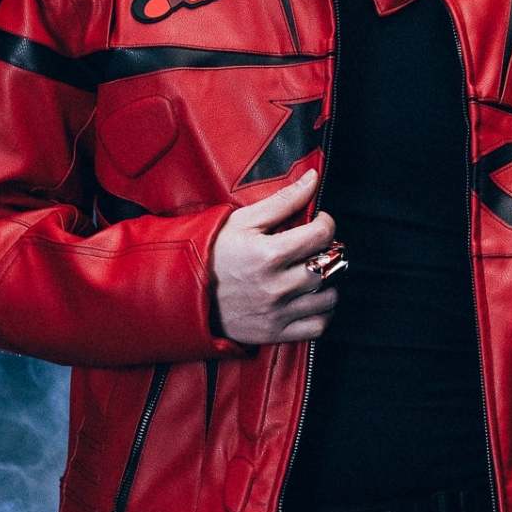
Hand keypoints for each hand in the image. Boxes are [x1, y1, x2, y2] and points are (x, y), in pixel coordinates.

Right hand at [209, 167, 341, 346]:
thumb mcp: (243, 220)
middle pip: (328, 266)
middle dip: (328, 251)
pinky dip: (321, 313)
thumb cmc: (213, 252)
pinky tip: (311, 298)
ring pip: (328, 298)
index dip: (325, 223)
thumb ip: (283, 200)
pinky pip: (317, 327)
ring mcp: (276, 313)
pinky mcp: (274, 333)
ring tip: (314, 272)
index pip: (322, 235)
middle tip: (316, 247)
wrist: (183, 291)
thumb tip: (313, 178)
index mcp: (269, 254)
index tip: (317, 222)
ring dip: (328, 282)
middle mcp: (276, 287)